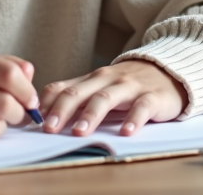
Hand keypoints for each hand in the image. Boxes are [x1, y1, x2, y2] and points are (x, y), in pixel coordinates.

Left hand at [39, 60, 187, 136]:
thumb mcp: (100, 87)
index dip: (47, 103)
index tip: (33, 120)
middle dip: (62, 110)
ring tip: (80, 132)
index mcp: (91, 79)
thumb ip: (78, 98)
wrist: (169, 70)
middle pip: (80, 93)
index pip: (62, 88)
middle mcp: (107, 80)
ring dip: (91, 115)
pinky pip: (141, 107)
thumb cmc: (129, 84)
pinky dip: (133, 119)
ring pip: (106, 98)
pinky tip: (126, 132)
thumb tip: (45, 117)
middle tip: (49, 129)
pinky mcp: (152, 96)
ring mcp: (129, 86)